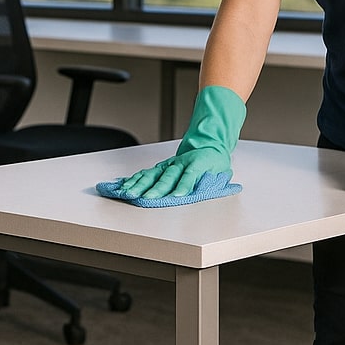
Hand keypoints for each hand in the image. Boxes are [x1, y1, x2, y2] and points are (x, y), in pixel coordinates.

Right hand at [115, 86, 245, 199]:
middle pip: (167, 176)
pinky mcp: (159, 167)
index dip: (183, 186)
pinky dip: (133, 180)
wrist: (208, 145)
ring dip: (139, 185)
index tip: (178, 196)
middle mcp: (179, 163)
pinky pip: (144, 173)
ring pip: (151, 174)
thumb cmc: (214, 162)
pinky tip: (123, 186)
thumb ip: (214, 182)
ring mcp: (167, 164)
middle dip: (156, 189)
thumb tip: (208, 190)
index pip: (189, 175)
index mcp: (197, 162)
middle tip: (147, 199)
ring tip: (129, 194)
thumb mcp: (221, 171)